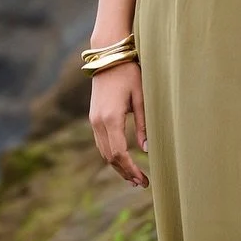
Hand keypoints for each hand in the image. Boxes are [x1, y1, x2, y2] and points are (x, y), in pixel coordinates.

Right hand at [89, 62, 148, 186]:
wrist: (107, 56)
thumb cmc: (128, 74)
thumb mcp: (141, 97)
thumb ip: (143, 124)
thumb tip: (147, 149)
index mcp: (111, 118)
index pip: (119, 153)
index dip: (131, 169)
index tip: (143, 180)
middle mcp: (98, 122)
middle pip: (110, 157)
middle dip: (125, 172)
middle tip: (142, 183)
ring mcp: (93, 120)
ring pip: (103, 152)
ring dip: (117, 166)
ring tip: (133, 178)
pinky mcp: (93, 117)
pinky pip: (101, 143)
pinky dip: (111, 155)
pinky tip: (122, 161)